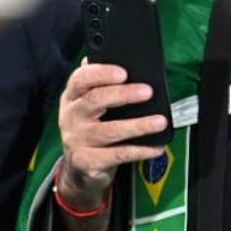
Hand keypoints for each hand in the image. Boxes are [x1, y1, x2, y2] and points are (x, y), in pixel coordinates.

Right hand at [57, 62, 168, 206]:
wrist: (79, 168)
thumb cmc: (90, 128)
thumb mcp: (90, 105)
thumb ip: (102, 85)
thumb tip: (125, 63)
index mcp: (71, 97)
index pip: (80, 79)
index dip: (101, 73)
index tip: (124, 72)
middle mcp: (71, 117)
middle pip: (95, 100)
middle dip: (124, 94)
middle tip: (148, 92)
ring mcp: (76, 140)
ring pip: (109, 130)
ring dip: (138, 125)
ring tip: (160, 121)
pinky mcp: (86, 162)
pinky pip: (117, 155)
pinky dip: (139, 151)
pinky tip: (155, 147)